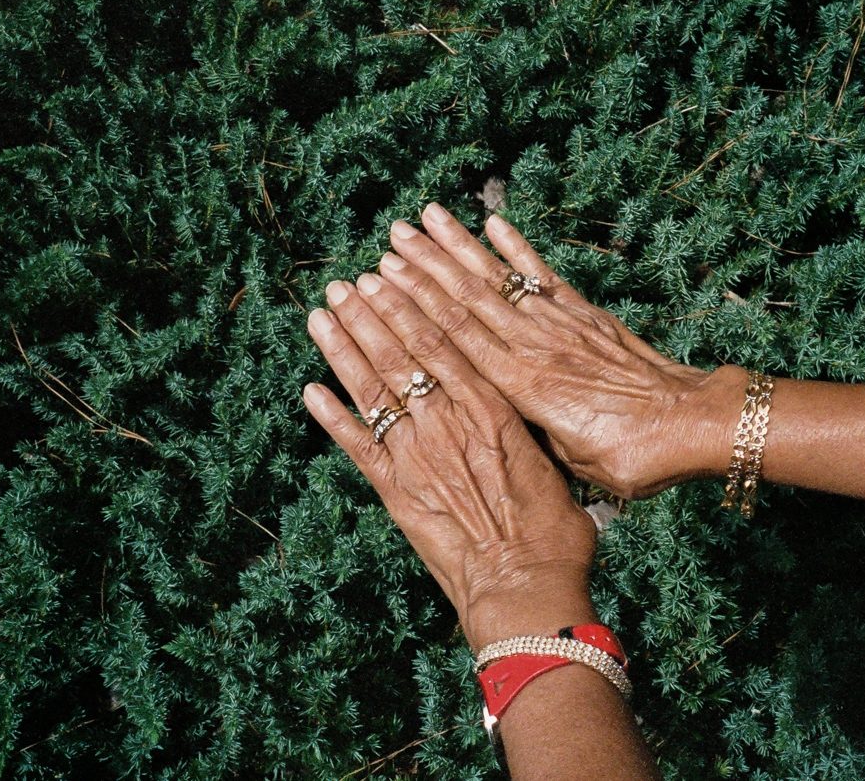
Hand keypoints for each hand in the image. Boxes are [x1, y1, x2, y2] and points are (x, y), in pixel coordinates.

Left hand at [303, 273, 598, 648]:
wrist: (524, 588)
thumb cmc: (553, 536)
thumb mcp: (552, 468)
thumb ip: (530, 438)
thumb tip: (530, 425)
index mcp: (492, 409)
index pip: (443, 341)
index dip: (411, 305)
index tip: (393, 276)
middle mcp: (448, 422)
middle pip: (401, 354)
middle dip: (370, 314)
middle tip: (347, 283)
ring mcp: (417, 455)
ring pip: (374, 388)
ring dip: (344, 348)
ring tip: (322, 314)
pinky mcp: (396, 492)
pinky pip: (356, 444)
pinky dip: (331, 415)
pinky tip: (311, 389)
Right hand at [371, 203, 749, 499]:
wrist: (694, 424)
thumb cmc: (635, 458)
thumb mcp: (574, 467)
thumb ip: (530, 438)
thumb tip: (495, 424)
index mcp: (524, 388)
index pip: (457, 339)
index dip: (415, 308)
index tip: (381, 281)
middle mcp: (535, 347)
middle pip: (468, 300)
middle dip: (424, 268)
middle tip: (387, 240)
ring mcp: (561, 325)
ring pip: (498, 281)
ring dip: (457, 248)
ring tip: (424, 218)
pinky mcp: (586, 315)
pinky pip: (543, 276)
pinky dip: (517, 247)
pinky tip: (493, 222)